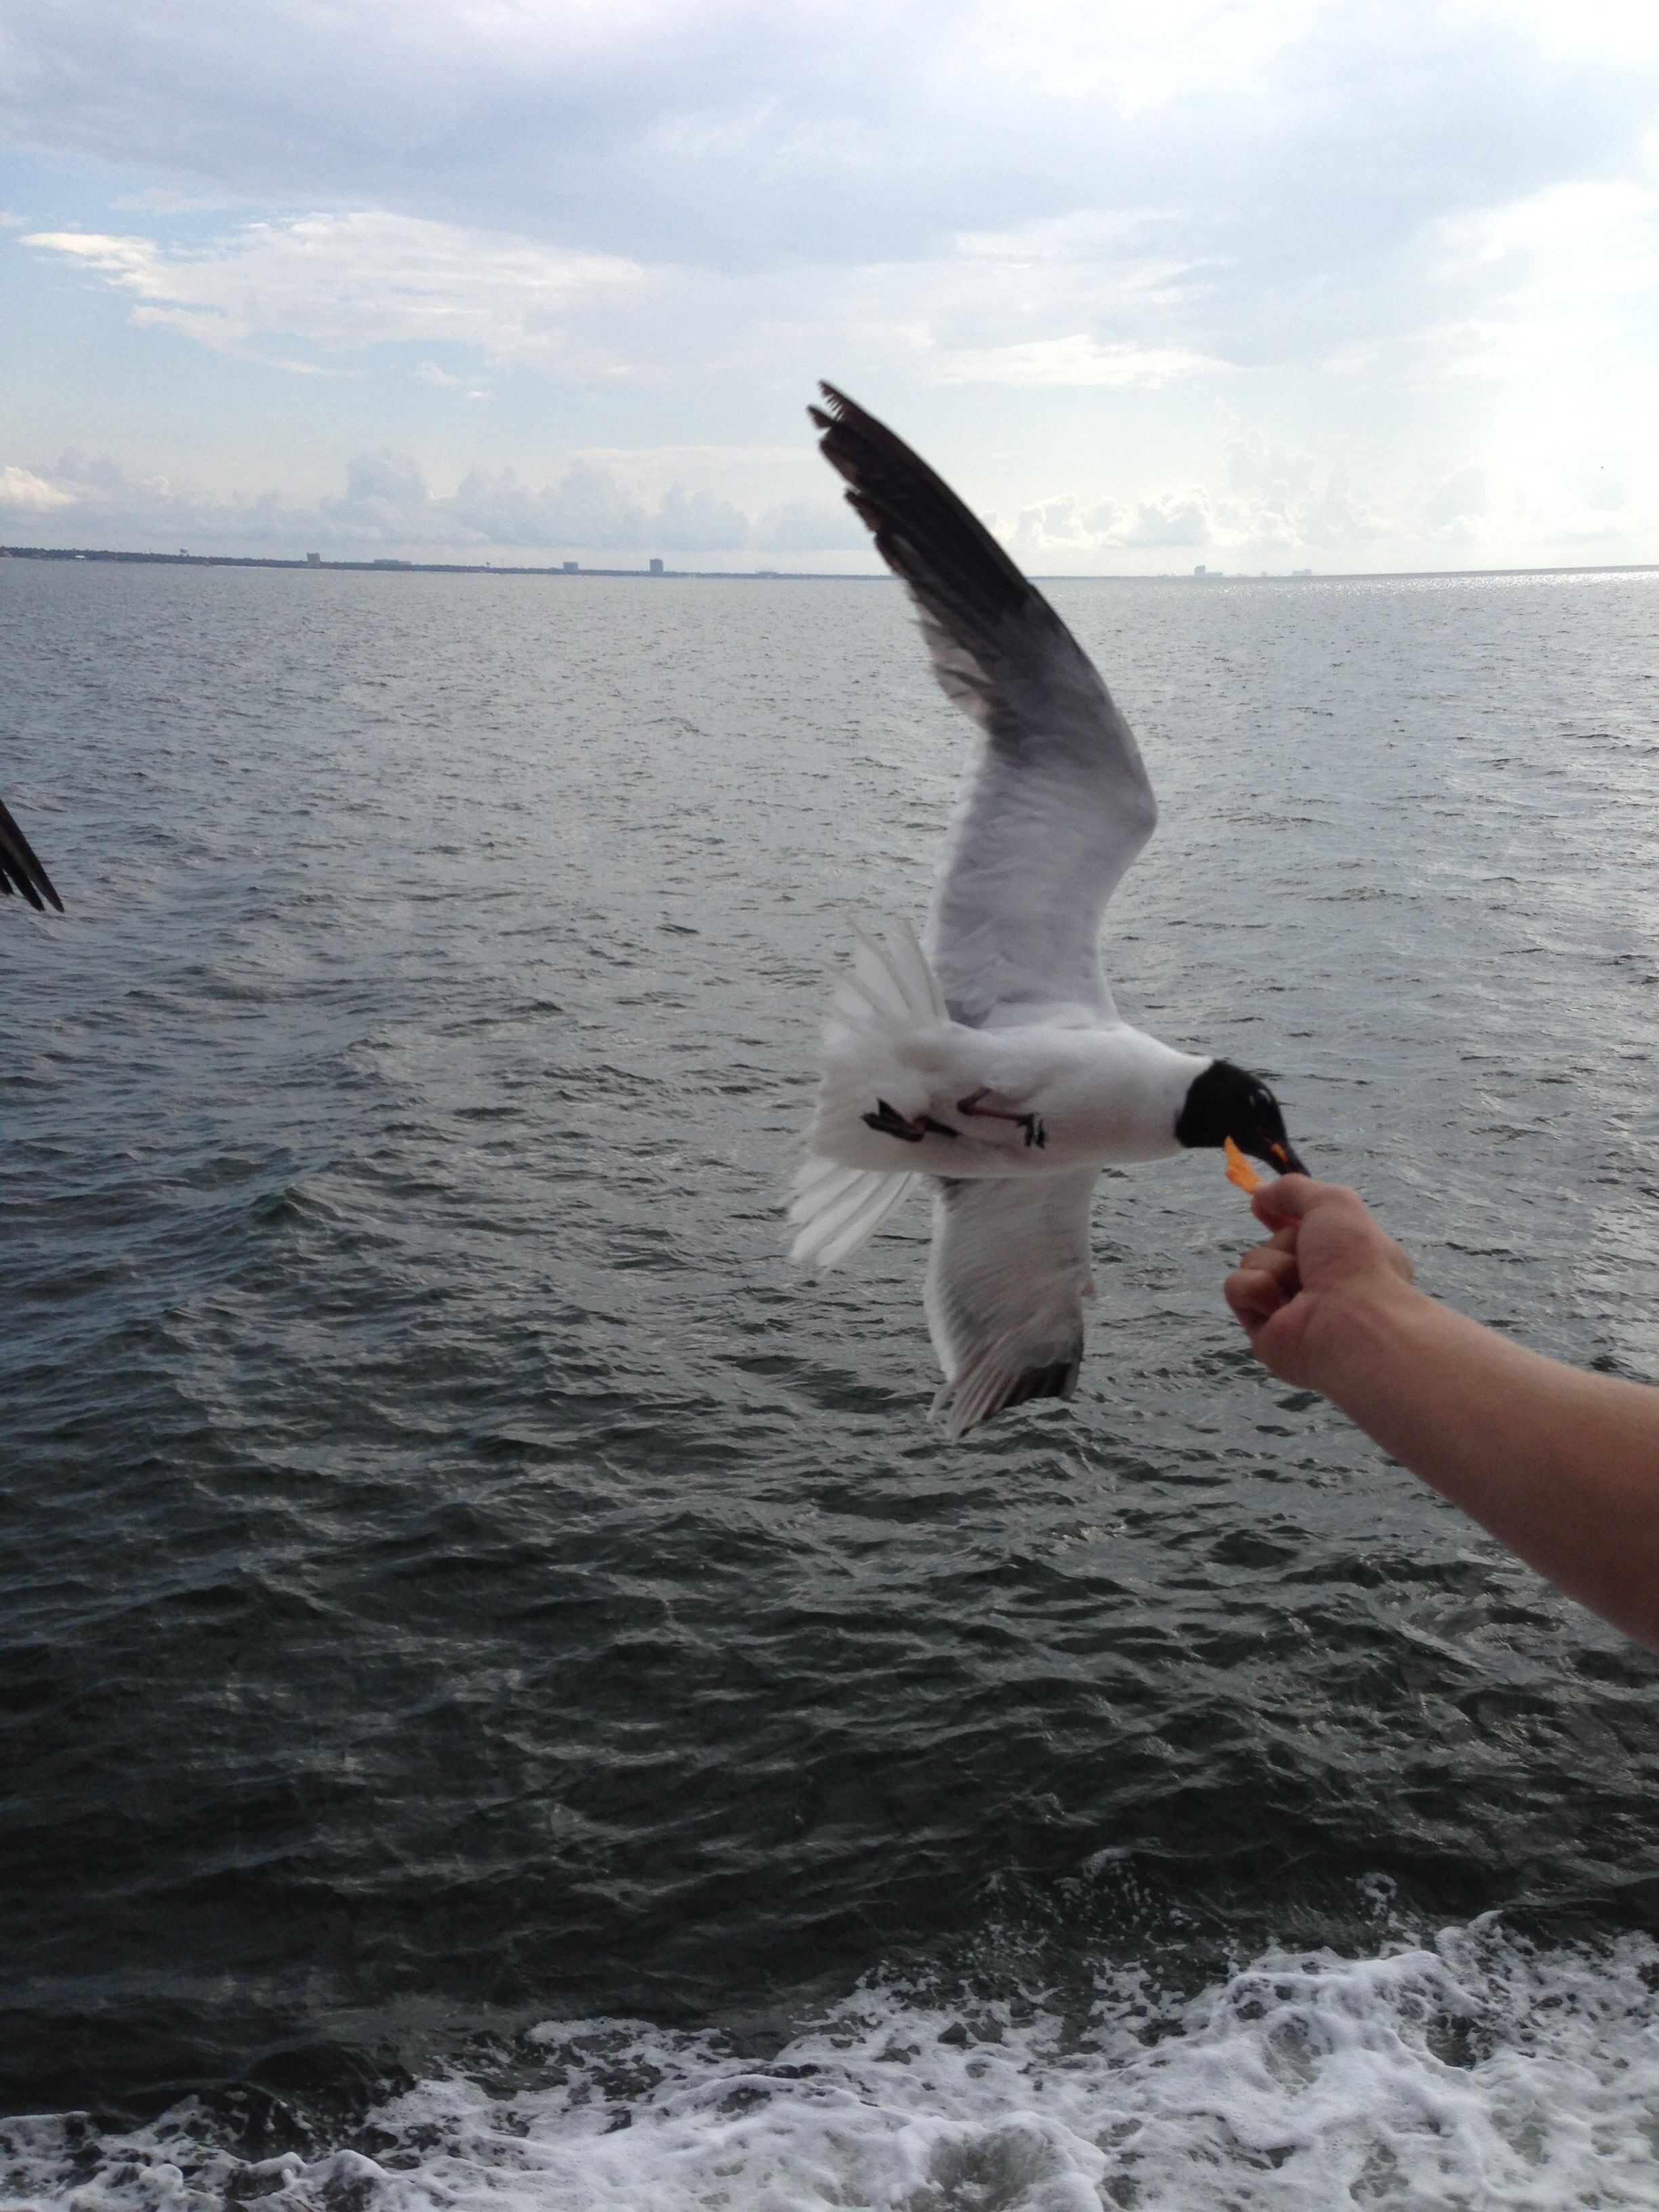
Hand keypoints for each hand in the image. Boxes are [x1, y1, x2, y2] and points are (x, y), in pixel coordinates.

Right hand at [1225, 1175, 1415, 1389]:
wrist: (1350, 1322)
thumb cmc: (1354, 1261)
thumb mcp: (1333, 1203)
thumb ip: (1294, 1189)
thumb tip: (1259, 1193)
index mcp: (1345, 1256)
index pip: (1304, 1230)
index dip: (1283, 1215)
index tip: (1262, 1206)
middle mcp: (1318, 1283)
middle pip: (1275, 1242)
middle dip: (1285, 1241)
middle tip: (1308, 1259)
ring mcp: (1288, 1308)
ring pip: (1253, 1263)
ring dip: (1275, 1266)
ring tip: (1301, 1288)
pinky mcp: (1262, 1330)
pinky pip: (1237, 1289)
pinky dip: (1255, 1290)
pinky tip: (1279, 1307)